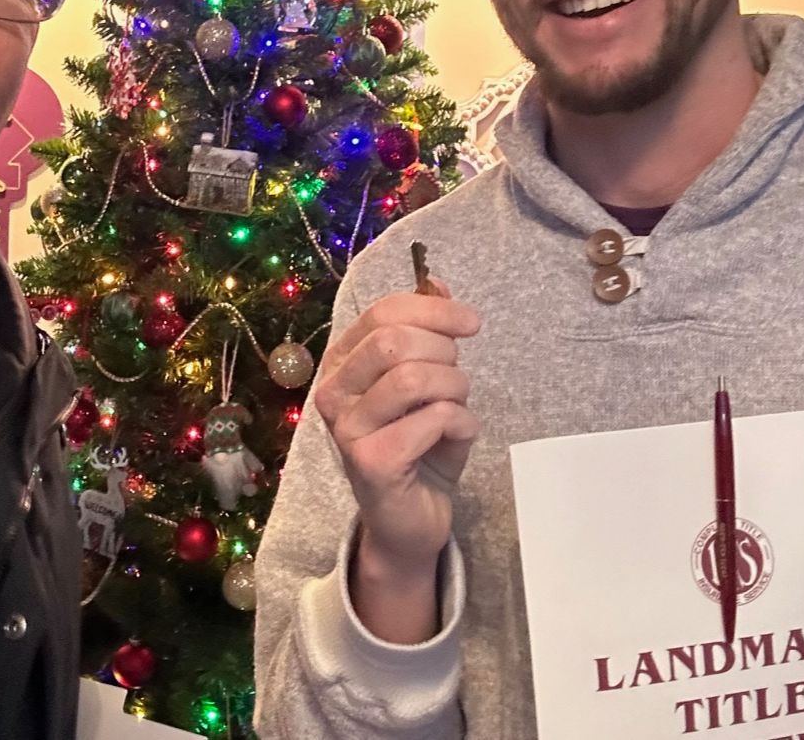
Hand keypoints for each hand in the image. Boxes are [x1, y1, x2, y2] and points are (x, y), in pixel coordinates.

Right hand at [314, 285, 479, 639]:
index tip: (471, 322)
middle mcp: (332, 391)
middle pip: (395, 342)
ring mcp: (346, 428)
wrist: (409, 520)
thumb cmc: (419, 444)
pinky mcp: (371, 462)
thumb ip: (426, 331)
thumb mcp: (426, 380)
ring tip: (457, 409)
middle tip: (458, 379)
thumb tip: (436, 282)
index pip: (382, 313)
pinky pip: (433, 420)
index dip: (433, 309)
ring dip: (455, 389)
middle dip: (444, 353)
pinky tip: (456, 437)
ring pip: (415, 378)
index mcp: (341, 363)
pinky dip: (462, 423)